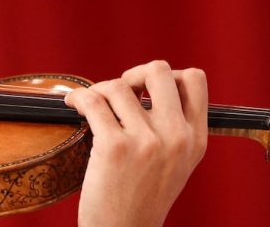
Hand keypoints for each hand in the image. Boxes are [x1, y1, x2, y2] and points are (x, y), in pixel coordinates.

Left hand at [65, 60, 207, 226]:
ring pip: (118, 86)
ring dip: (98, 91)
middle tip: (120, 88)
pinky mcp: (114, 147)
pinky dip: (78, 97)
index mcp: (196, 140)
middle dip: (133, 73)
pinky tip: (74, 104)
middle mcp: (176, 137)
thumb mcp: (177, 163)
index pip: (195, 81)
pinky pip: (93, 101)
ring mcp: (146, 142)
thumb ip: (174, 127)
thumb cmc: (143, 198)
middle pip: (158, 71)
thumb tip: (149, 82)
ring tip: (91, 106)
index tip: (146, 88)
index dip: (168, 74)